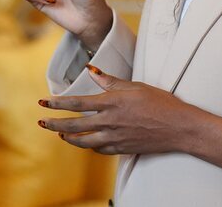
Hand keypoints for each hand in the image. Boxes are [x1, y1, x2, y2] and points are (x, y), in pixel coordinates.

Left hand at [37, 66, 200, 155]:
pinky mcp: (123, 149)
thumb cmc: (161, 103)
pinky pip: (99, 150)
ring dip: (69, 137)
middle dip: (54, 123)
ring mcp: (116, 138)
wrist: (179, 127)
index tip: (43, 102)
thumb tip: (91, 70)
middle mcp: (110, 122)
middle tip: (41, 122)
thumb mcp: (135, 86)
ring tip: (60, 133)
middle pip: (75, 124)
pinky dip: (89, 146)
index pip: (77, 103)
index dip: (57, 103)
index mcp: (112, 102)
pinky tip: (85, 143)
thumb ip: (110, 80)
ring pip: (84, 141)